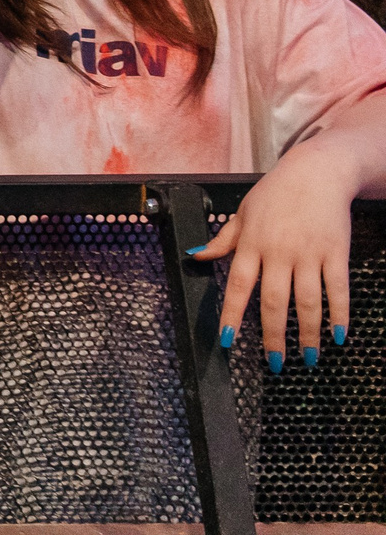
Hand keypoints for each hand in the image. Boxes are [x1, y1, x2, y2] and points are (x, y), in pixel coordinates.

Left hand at [192, 141, 358, 368]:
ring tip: (308, 358)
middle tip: (273, 363)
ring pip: (308, 301)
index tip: (227, 342)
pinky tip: (339, 335)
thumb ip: (222, 240)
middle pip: (274, 301)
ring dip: (308, 333)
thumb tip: (194, 256)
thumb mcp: (242, 212)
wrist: (316, 172)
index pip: (238, 286)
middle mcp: (278, 251)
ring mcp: (309, 253)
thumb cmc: (275, 194)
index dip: (232, 316)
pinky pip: (338, 288)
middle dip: (273, 335)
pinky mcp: (336, 252)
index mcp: (251, 244)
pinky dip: (340, 314)